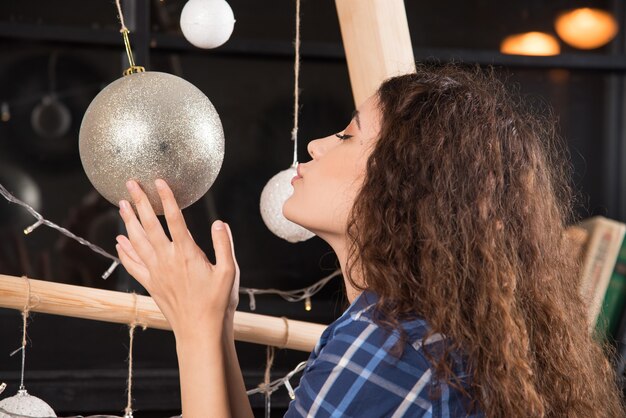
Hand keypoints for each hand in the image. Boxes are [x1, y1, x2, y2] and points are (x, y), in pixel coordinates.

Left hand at [115, 179, 237, 338]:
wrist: (200, 330)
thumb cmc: (218, 301)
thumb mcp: (229, 271)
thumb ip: (224, 245)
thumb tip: (219, 223)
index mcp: (187, 253)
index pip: (175, 219)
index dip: (166, 198)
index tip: (159, 182)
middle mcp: (167, 259)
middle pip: (149, 225)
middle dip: (139, 202)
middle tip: (130, 184)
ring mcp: (156, 272)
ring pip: (137, 241)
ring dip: (128, 221)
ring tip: (121, 205)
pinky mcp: (151, 284)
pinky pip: (132, 264)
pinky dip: (124, 251)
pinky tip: (119, 241)